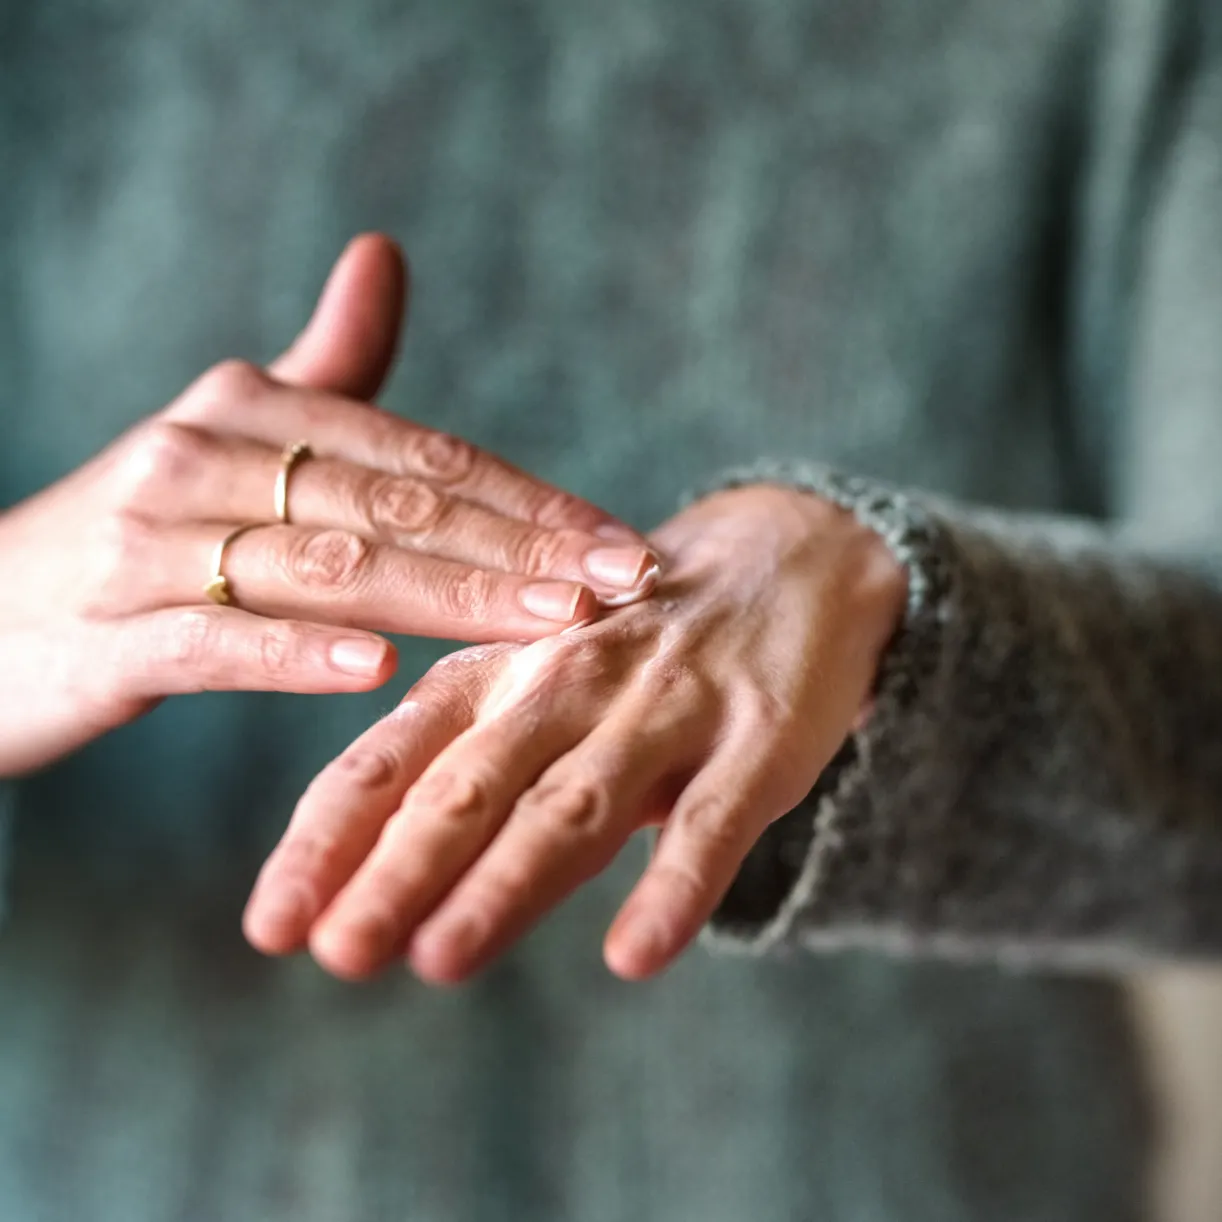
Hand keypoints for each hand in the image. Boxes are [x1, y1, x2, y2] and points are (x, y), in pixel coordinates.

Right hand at [0, 234, 655, 775]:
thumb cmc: (144, 532)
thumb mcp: (231, 437)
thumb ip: (321, 365)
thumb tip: (384, 254)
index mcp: (249, 408)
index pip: (422, 453)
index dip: (529, 498)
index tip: (621, 539)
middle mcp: (203, 458)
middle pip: (394, 504)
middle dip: (521, 546)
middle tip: (624, 579)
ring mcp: (150, 545)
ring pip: (328, 567)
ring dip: (448, 594)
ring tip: (550, 620)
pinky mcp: (110, 636)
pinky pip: (217, 642)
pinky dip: (298, 655)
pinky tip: (378, 671)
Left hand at [244, 483, 906, 982]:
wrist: (787, 558)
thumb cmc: (629, 647)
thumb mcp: (532, 682)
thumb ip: (455, 766)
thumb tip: (349, 882)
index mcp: (498, 671)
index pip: (393, 760)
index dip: (328, 840)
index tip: (270, 924)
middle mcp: (568, 680)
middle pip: (471, 783)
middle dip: (398, 869)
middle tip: (336, 950)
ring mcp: (667, 706)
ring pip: (575, 800)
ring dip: (506, 880)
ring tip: (441, 957)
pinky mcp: (761, 735)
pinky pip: (713, 819)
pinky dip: (673, 885)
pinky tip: (635, 954)